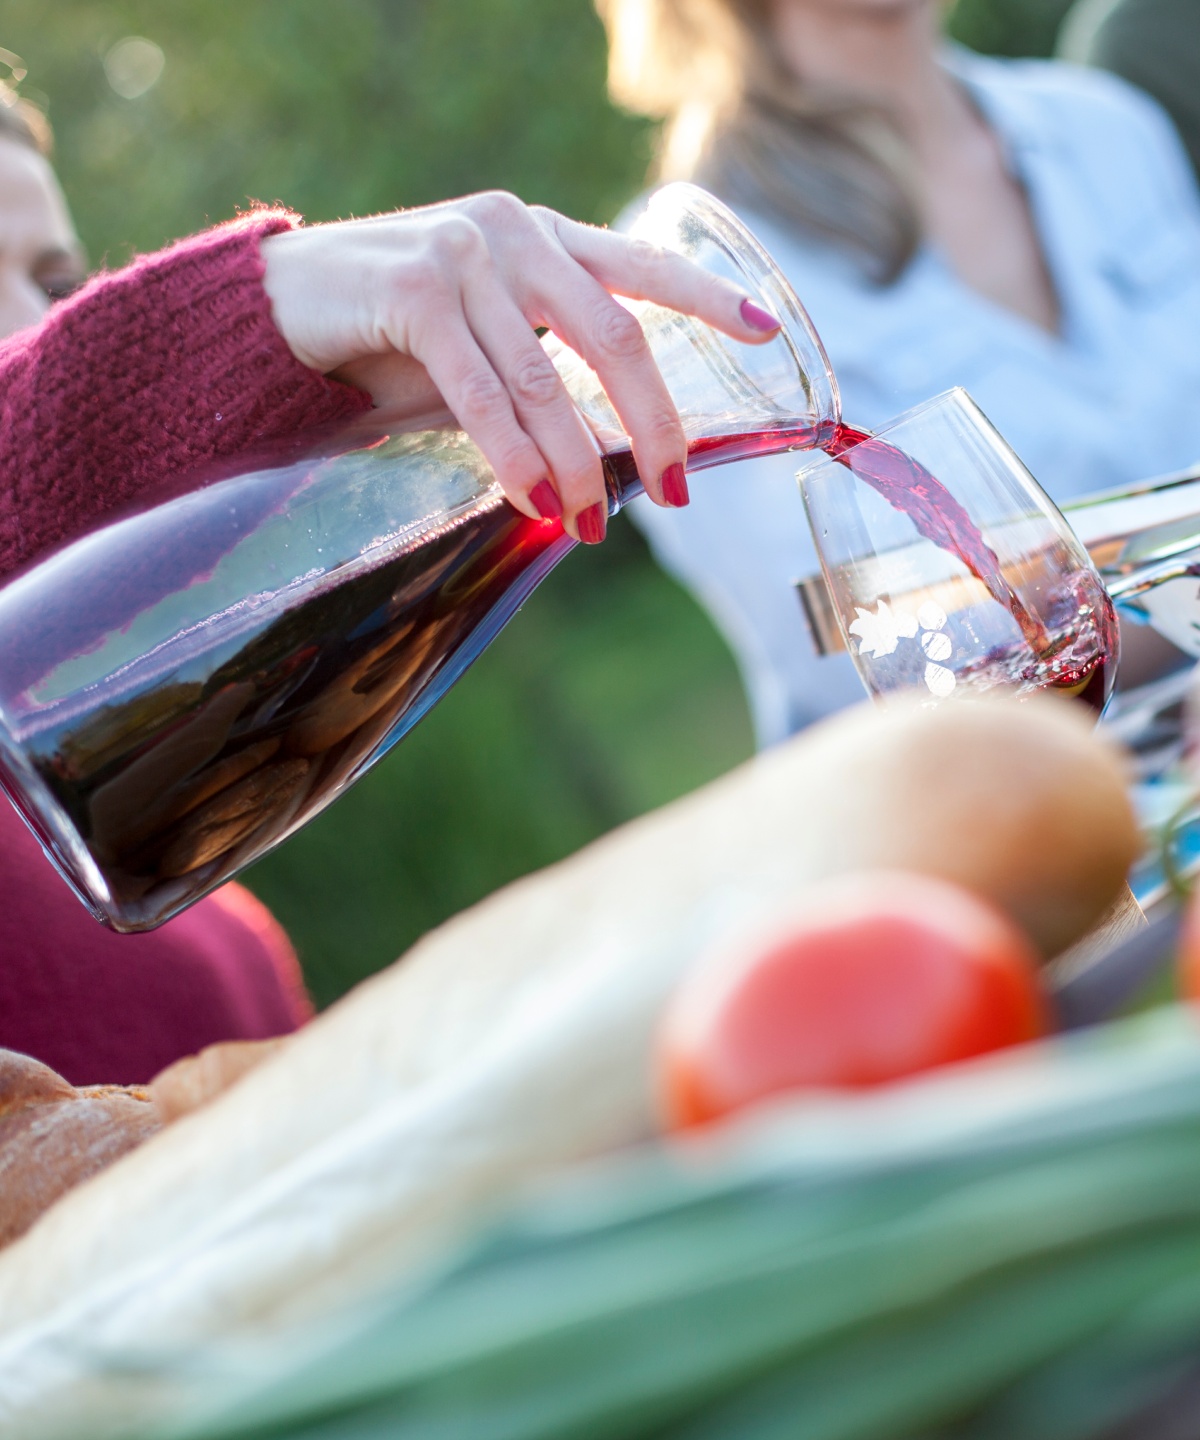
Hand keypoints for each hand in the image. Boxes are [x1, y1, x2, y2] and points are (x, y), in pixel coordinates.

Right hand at [260, 192, 779, 541]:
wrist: (282, 307)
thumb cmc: (393, 333)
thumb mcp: (485, 336)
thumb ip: (544, 364)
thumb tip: (610, 451)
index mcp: (545, 238)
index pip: (645, 264)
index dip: (710, 297)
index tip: (768, 331)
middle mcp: (516, 232)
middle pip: (616, 336)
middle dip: (653, 424)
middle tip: (674, 492)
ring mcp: (465, 255)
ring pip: (546, 381)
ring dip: (577, 466)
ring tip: (591, 525)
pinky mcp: (414, 290)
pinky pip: (483, 394)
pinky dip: (513, 457)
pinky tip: (534, 501)